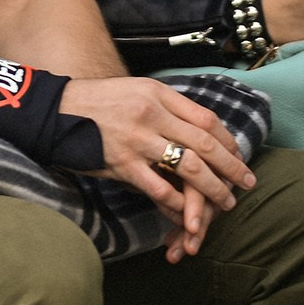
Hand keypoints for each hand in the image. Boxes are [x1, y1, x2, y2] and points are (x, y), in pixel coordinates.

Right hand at [58, 77, 253, 261]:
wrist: (56, 112)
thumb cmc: (98, 102)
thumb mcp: (135, 91)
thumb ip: (166, 106)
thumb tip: (198, 126)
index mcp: (157, 94)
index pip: (205, 118)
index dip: (227, 140)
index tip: (239, 155)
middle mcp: (151, 115)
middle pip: (204, 144)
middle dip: (231, 167)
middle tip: (247, 183)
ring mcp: (138, 141)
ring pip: (188, 168)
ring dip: (212, 189)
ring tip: (225, 202)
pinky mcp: (123, 165)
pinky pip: (159, 189)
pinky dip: (177, 204)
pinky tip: (188, 213)